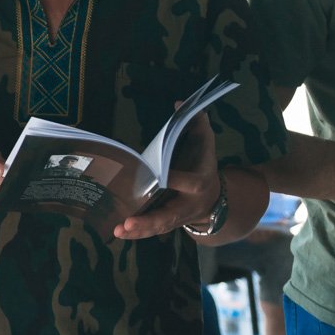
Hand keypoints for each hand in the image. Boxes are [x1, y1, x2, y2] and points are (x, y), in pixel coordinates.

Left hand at [115, 109, 220, 239]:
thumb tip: (180, 102)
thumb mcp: (206, 144)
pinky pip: (152, 231)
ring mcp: (177, 218)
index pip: (188, 182)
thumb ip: (197, 123)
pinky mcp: (167, 224)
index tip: (161, 177)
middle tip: (128, 222)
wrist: (216, 201)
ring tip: (118, 231)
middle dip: (149, 220)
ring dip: (138, 231)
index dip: (176, 179)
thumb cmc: (203, 166)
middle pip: (169, 215)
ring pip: (158, 227)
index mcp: (199, 183)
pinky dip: (136, 233)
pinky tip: (118, 232)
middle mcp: (188, 205)